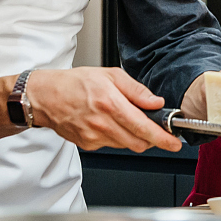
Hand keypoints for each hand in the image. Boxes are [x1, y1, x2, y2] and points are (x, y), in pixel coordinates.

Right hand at [25, 67, 179, 152]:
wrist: (45, 96)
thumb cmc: (75, 83)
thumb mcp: (110, 76)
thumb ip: (136, 90)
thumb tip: (156, 102)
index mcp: (111, 104)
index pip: (144, 128)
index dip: (163, 138)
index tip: (174, 143)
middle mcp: (103, 124)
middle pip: (139, 142)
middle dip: (151, 139)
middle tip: (154, 129)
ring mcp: (94, 137)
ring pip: (126, 145)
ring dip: (133, 136)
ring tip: (122, 118)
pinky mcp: (88, 145)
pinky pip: (111, 144)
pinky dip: (116, 136)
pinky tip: (107, 123)